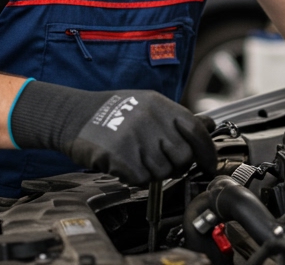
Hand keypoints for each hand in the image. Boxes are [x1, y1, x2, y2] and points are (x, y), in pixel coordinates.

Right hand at [10, 81, 216, 185]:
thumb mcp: (148, 105)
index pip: (196, 130)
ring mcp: (135, 138)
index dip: (207, 151)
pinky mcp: (120, 156)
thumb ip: (176, 118)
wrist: (74, 116)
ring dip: (153, 171)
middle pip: (183, 156)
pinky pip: (142, 179)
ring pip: (163, 171)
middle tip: (162, 161)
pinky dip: (135, 177)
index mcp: (160, 105)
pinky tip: (125, 164)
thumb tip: (207, 126)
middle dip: (177, 165)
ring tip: (137, 158)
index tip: (210, 164)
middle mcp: (150, 119)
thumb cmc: (112, 112)